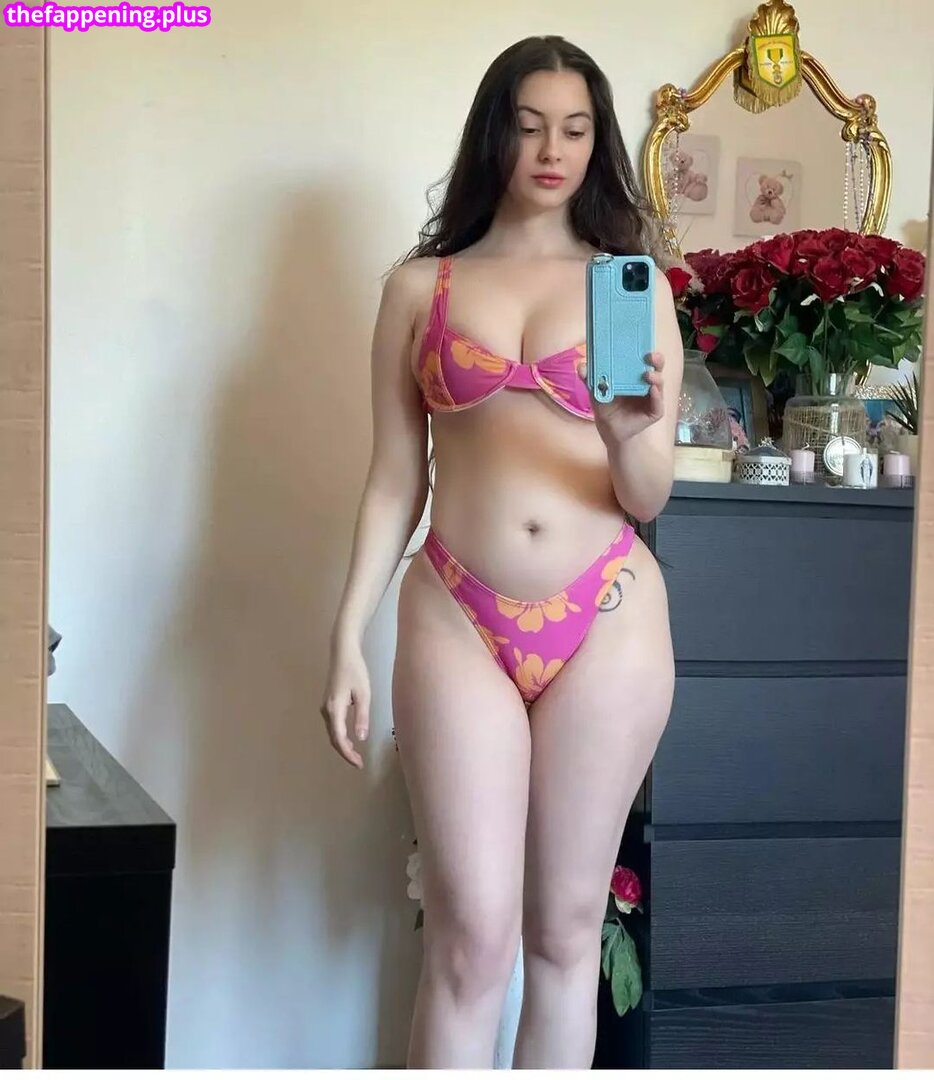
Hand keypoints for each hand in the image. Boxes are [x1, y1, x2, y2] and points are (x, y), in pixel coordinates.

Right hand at [320, 640, 370, 768]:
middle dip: (345, 752)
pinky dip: (340, 735)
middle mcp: (326, 710)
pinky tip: (350, 738)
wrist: (343, 652)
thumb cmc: (355, 671)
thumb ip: (362, 717)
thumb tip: (361, 739)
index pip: (339, 739)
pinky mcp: (328, 703)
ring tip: (356, 754)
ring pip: (332, 732)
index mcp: (334, 709)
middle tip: (359, 763)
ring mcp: (325, 706)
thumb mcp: (363, 694)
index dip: (348, 754)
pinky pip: (333, 725)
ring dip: (343, 745)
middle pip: (333, 738)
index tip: (359, 764)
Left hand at [577, 352, 665, 443]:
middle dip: (656, 360)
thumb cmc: (606, 407)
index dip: (645, 350)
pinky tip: (652, 390)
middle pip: (656, 367)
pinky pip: (658, 403)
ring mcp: (653, 397)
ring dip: (655, 377)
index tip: (641, 343)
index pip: (644, 359)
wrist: (609, 430)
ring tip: (648, 375)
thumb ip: (590, 379)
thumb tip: (582, 365)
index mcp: (635, 375)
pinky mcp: (655, 411)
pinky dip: (656, 396)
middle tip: (650, 356)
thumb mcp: (596, 391)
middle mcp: (647, 383)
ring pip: (659, 383)